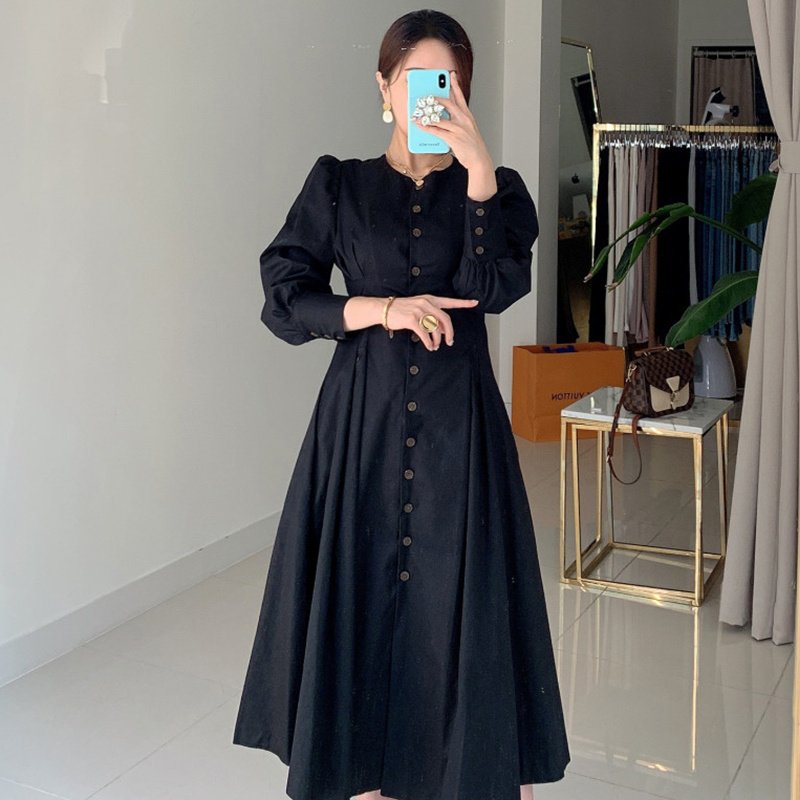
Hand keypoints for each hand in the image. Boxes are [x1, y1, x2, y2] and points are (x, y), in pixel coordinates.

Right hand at [386, 294, 478, 350]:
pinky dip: (429, 342)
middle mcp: (426, 303)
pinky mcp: (412, 319)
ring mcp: (419, 310)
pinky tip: (429, 346)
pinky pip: (425, 334)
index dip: (463, 303)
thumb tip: (442, 330)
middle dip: (450, 333)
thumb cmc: (401, 310)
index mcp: (430, 299)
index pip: (450, 301)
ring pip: (435, 328)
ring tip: (435, 346)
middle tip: (450, 342)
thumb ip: (431, 316)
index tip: (475, 302)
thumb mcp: (418, 308)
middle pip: (445, 319)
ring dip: (437, 340)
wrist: (383, 309)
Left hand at [414, 71, 496, 199]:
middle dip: (436, 98)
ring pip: (440, 117)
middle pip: (448, 103)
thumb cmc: (472, 145)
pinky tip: (420, 126)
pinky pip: (437, 131)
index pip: (460, 97)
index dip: (455, 85)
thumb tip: (444, 116)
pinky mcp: (453, 138)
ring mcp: (458, 128)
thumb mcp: (468, 129)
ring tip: (418, 112)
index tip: (451, 75)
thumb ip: (458, 120)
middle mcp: (463, 119)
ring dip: (427, 115)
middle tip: (427, 95)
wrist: (479, 159)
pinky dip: (427, 128)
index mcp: (467, 116)